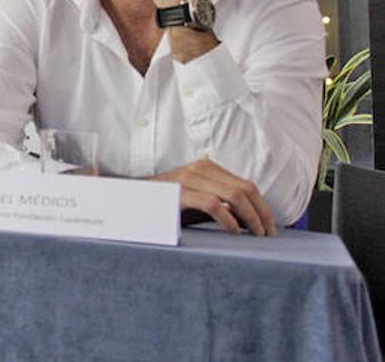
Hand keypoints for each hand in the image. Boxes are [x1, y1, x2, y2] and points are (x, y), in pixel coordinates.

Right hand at [152, 158, 276, 235]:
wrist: (132, 199)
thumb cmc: (168, 204)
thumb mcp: (198, 200)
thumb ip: (222, 204)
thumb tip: (252, 221)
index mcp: (208, 168)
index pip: (247, 185)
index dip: (264, 207)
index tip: (271, 227)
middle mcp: (201, 169)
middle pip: (246, 189)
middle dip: (262, 214)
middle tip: (269, 235)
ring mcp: (189, 179)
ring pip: (234, 195)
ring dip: (251, 218)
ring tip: (256, 235)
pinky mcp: (180, 193)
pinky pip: (213, 204)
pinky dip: (228, 219)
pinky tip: (233, 231)